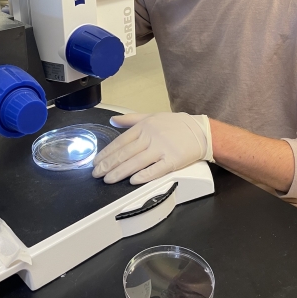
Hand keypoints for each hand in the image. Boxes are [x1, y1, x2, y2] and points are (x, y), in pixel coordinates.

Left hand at [92, 112, 212, 184]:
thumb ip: (131, 119)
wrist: (200, 131)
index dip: (106, 153)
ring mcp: (162, 149)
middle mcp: (151, 137)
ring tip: (108, 180)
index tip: (96, 162)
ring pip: (136, 162)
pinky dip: (144, 175)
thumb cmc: (175, 125)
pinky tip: (132, 181)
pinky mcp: (173, 160)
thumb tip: (113, 120)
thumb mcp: (152, 116)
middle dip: (109, 165)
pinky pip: (156, 169)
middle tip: (96, 174)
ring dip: (120, 172)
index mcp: (144, 127)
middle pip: (126, 153)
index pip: (120, 141)